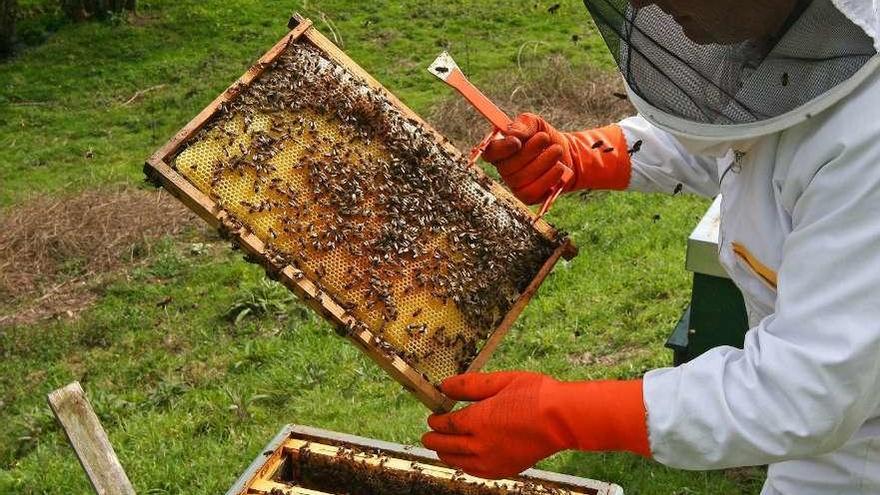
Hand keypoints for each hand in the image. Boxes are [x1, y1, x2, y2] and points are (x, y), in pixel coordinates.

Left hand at [422, 371, 650, 479]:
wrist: (562, 419)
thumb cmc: (536, 395)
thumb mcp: (501, 380)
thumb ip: (470, 385)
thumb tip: (445, 385)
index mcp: (478, 420)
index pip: (447, 425)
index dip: (437, 422)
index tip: (432, 418)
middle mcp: (481, 444)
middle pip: (448, 446)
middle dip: (434, 441)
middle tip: (427, 437)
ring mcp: (493, 460)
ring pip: (460, 462)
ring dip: (447, 456)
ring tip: (440, 451)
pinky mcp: (506, 468)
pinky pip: (477, 472)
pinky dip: (465, 467)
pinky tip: (465, 463)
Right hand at [482, 114, 632, 204]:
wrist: (571, 156)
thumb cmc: (549, 138)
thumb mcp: (535, 123)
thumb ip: (521, 124)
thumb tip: (509, 134)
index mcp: (501, 152)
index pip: (489, 152)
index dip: (500, 148)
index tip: (516, 139)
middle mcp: (504, 171)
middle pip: (508, 166)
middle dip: (530, 152)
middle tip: (547, 140)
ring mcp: (517, 186)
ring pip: (523, 178)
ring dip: (542, 163)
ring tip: (557, 151)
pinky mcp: (531, 198)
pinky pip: (535, 192)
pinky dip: (549, 179)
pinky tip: (560, 170)